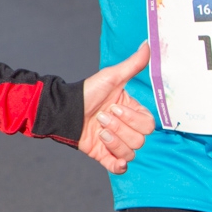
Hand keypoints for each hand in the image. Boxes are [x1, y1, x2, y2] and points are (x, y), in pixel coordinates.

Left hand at [78, 43, 156, 174]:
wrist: (63, 109)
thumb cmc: (87, 91)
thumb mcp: (111, 77)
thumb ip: (133, 65)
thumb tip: (147, 44)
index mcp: (132, 113)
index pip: (148, 124)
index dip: (132, 118)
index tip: (114, 107)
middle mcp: (127, 129)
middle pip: (141, 139)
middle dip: (120, 127)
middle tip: (101, 117)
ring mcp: (116, 143)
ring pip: (131, 152)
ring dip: (114, 141)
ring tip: (98, 129)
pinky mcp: (105, 156)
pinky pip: (120, 168)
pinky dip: (118, 165)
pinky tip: (112, 158)